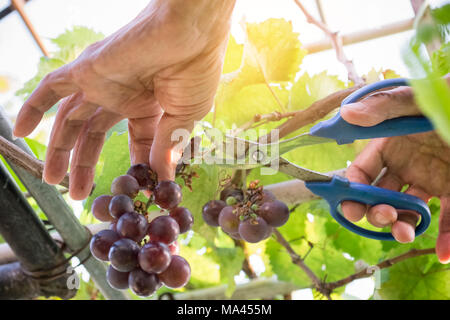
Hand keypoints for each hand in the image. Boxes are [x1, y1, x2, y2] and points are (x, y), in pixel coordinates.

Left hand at [13, 0, 235, 199]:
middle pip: (93, 135)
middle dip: (84, 165)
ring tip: (53, 180)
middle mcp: (121, 96)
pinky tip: (22, 132)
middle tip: (79, 194)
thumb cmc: (196, 70)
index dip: (132, 164)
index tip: (131, 188)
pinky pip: (51, 90)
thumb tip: (162, 178)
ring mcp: (101, 84)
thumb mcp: (185, 117)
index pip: (134, 140)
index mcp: (148, 106)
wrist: (189, 33)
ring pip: (71, 120)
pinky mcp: (85, 71)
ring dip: (59, 150)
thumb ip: (167, 146)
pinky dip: (34, 108)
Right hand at [340, 83, 449, 263]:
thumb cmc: (447, 97)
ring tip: (406, 234)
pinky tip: (444, 253)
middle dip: (376, 211)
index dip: (351, 190)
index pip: (361, 172)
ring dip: (403, 227)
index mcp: (390, 144)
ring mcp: (432, 179)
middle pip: (381, 196)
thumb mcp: (417, 99)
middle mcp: (407, 165)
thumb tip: (346, 113)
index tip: (349, 207)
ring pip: (410, 210)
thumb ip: (384, 105)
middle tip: (384, 216)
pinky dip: (447, 236)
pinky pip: (449, 216)